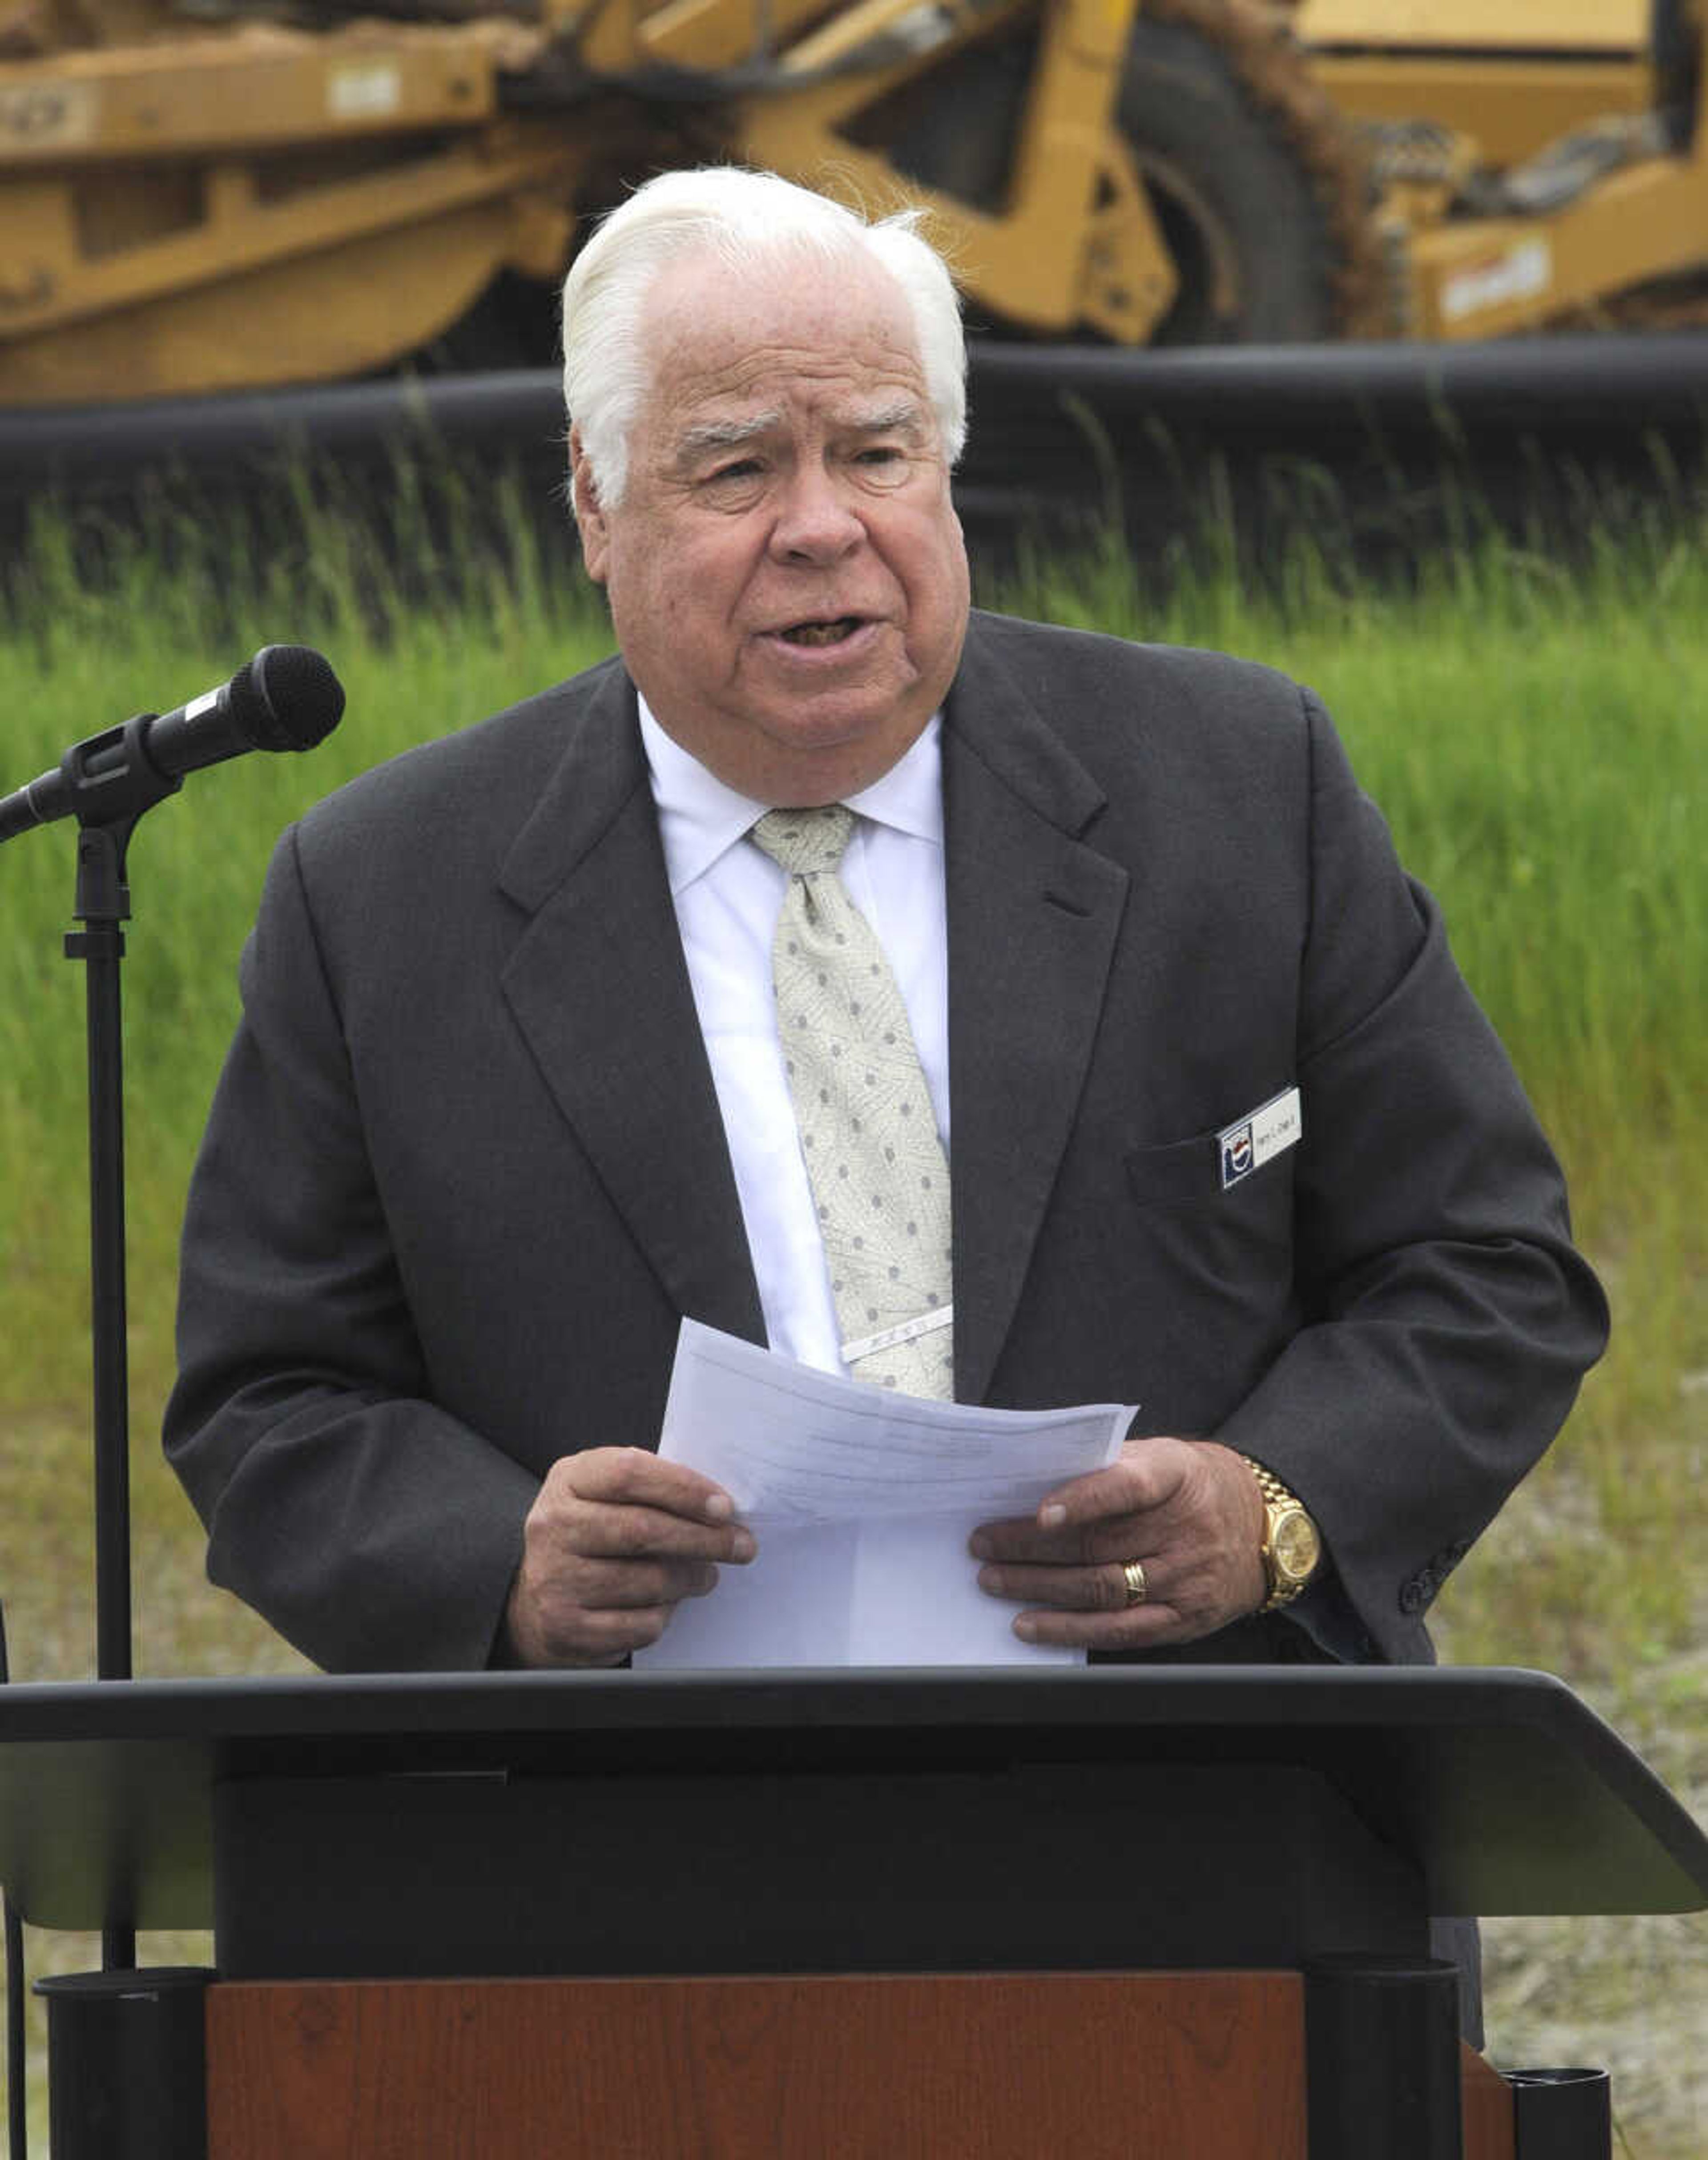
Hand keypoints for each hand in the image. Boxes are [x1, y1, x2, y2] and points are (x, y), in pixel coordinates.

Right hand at [503, 1447, 756, 1666]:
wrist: (539, 1597)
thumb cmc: (594, 1534)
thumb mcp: (608, 1495)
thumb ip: (651, 1489)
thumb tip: (719, 1506)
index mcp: (568, 1480)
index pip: (628, 1473)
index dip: (683, 1488)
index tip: (724, 1506)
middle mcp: (553, 1526)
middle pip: (642, 1529)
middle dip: (704, 1539)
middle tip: (741, 1546)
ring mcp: (555, 1578)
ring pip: (648, 1580)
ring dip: (691, 1579)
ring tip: (706, 1575)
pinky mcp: (566, 1627)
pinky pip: (639, 1624)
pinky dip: (666, 1615)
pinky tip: (668, 1604)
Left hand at [970, 1437, 1266, 1651]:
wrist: (1259, 1527)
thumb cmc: (1191, 1486)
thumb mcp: (1161, 1457)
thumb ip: (1108, 1466)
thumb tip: (1034, 1479)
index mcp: (1177, 1476)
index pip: (1129, 1486)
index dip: (1084, 1499)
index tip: (1040, 1512)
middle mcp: (1186, 1530)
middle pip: (1098, 1544)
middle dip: (1030, 1547)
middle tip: (984, 1545)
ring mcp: (1187, 1580)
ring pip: (1101, 1589)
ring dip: (1038, 1587)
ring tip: (994, 1579)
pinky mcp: (1183, 1620)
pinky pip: (1120, 1631)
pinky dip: (1069, 1630)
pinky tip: (1031, 1624)